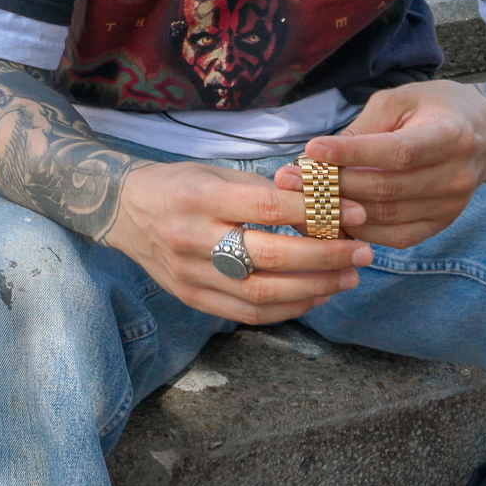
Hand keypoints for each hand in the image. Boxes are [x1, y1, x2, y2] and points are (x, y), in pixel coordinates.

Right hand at [110, 161, 372, 323]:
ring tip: (348, 276)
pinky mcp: (191, 298)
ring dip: (315, 288)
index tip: (356, 212)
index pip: (266, 207)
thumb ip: (264, 191)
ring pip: (262, 293)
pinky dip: (289, 308)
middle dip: (326, 257)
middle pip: (269, 256)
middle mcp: (190, 237)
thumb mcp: (215, 172)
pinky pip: (248, 313)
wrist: (122, 211)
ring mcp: (189, 274)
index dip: (316, 212)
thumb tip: (324, 208)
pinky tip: (315, 295)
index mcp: (197, 196)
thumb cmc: (178, 185)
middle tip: (363, 251)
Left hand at [279, 80, 485, 247]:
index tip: (312, 150)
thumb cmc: (433, 108)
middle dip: (332, 185)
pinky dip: (361, 231)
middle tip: (290, 178)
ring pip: (387, 217)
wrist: (484, 132)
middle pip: (386, 189)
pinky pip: (396, 236)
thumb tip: (319, 157)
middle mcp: (456, 176)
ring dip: (338, 211)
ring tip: (300, 199)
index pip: (397, 152)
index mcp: (450, 136)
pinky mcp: (442, 223)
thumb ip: (364, 128)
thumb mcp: (399, 101)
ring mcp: (450, 205)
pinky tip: (331, 218)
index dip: (353, 154)